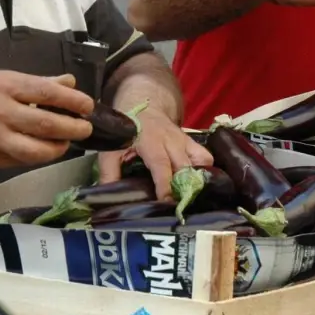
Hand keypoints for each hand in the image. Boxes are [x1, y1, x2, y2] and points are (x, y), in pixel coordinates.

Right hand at [0, 71, 94, 168]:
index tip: (88, 105)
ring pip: (38, 150)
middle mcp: (1, 112)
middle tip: (86, 128)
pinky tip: (48, 149)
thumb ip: (37, 82)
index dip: (72, 101)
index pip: (46, 92)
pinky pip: (25, 160)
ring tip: (68, 142)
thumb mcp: (1, 78)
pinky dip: (41, 156)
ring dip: (59, 147)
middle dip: (73, 128)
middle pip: (46, 124)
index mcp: (5, 86)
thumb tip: (69, 83)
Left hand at [96, 109, 212, 200]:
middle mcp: (171, 140)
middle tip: (179, 206)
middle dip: (183, 188)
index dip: (164, 185)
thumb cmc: (126, 132)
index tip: (167, 202)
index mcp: (150, 141)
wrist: (143, 107)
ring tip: (188, 196)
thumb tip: (108, 198)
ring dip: (196, 180)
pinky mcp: (191, 142)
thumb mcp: (111, 150)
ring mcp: (184, 140)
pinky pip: (205, 157)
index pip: (161, 165)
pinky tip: (196, 183)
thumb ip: (109, 173)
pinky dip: (204, 170)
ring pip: (199, 161)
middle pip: (183, 166)